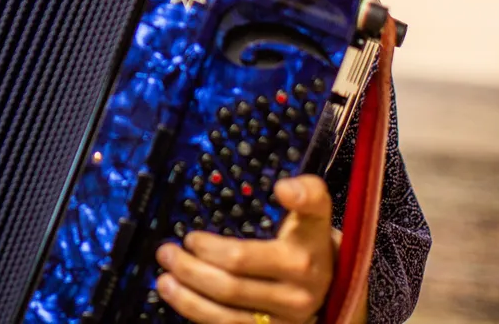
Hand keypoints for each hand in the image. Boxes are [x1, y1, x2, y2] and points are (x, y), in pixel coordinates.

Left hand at [154, 174, 334, 323]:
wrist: (333, 285)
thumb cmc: (309, 244)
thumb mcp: (315, 216)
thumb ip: (306, 194)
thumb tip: (283, 188)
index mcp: (303, 255)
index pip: (260, 254)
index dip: (224, 243)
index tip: (193, 236)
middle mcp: (296, 292)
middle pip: (232, 281)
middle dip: (192, 266)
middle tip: (168, 252)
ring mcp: (284, 321)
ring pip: (226, 313)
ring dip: (188, 296)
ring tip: (165, 278)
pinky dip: (198, 314)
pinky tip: (180, 298)